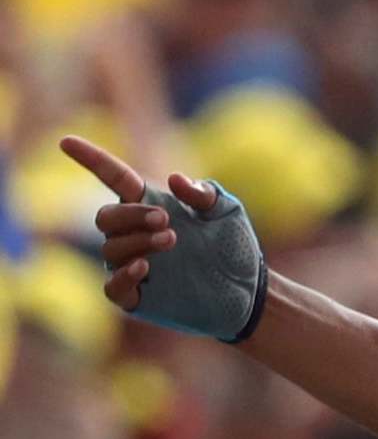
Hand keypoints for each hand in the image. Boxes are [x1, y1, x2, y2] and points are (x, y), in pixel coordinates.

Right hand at [59, 133, 220, 311]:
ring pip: (110, 249)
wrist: (250, 287)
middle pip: (106, 217)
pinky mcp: (138, 297)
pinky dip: (123, 276)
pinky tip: (144, 267)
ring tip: (172, 240)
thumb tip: (173, 179)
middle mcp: (135, 233)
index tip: (66, 142)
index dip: (91, 160)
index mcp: (150, 205)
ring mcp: (133, 264)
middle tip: (166, 220)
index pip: (113, 178)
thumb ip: (202, 193)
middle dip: (131, 215)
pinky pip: (113, 288)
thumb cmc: (233, 243)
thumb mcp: (226, 211)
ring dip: (137, 241)